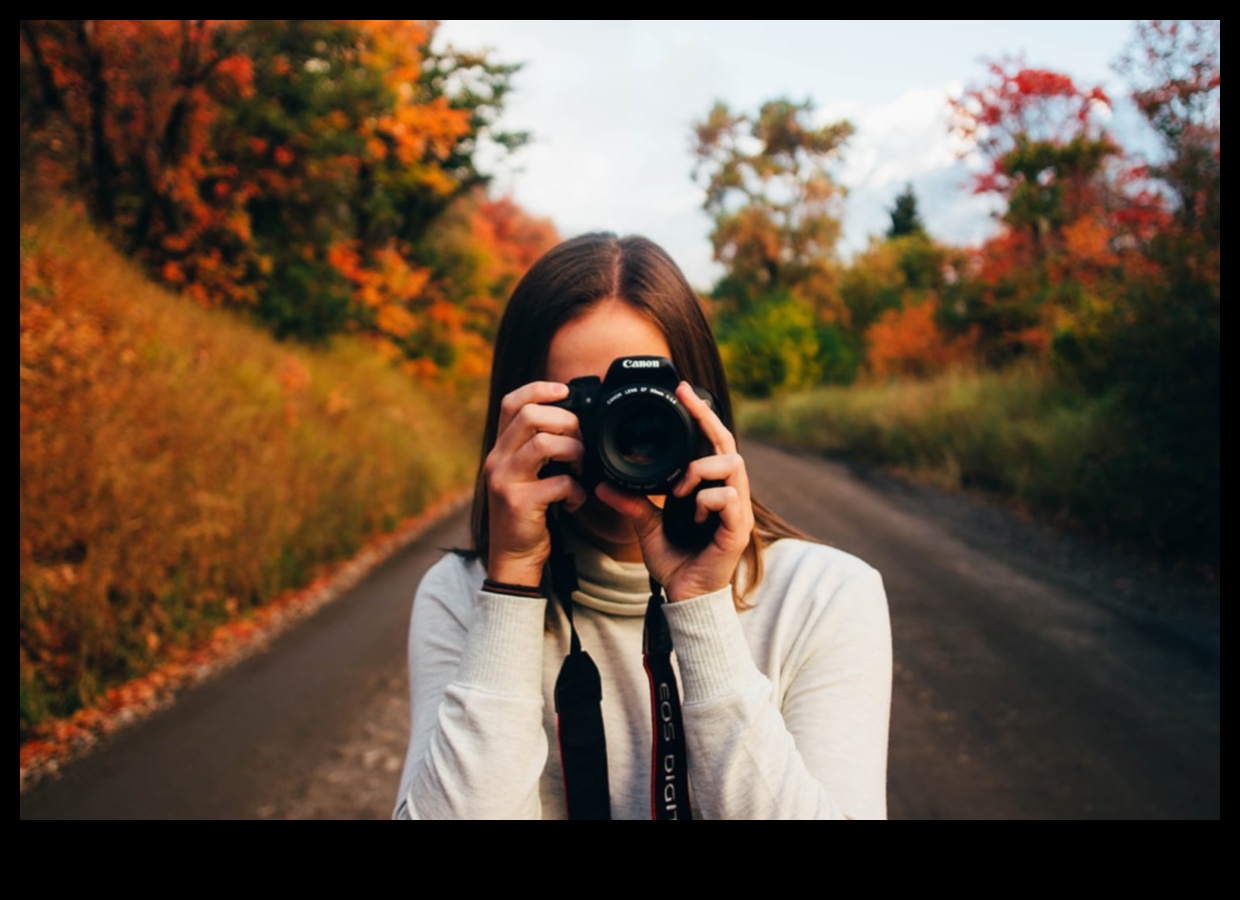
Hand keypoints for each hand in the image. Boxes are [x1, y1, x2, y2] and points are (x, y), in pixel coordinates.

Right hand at [485, 382, 586, 585]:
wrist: (513, 557)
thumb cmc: (528, 513)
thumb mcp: (526, 474)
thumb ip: (539, 449)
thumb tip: (575, 422)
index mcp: (500, 449)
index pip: (511, 402)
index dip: (539, 389)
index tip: (565, 391)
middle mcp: (497, 460)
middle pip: (530, 416)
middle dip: (566, 422)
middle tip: (580, 443)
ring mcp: (505, 480)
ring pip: (545, 444)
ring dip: (574, 452)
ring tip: (580, 469)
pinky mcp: (519, 503)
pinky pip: (559, 482)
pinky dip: (576, 490)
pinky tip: (575, 501)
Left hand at [595, 382, 753, 601]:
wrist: (684, 598)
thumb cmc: (674, 562)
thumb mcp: (646, 526)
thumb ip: (632, 502)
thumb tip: (603, 483)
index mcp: (708, 488)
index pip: (710, 443)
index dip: (700, 414)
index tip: (682, 390)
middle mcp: (727, 494)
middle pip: (727, 444)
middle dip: (707, 419)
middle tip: (686, 399)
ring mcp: (737, 511)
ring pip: (731, 466)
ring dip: (700, 470)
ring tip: (679, 490)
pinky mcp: (739, 530)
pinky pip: (728, 498)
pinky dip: (705, 500)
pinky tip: (690, 515)